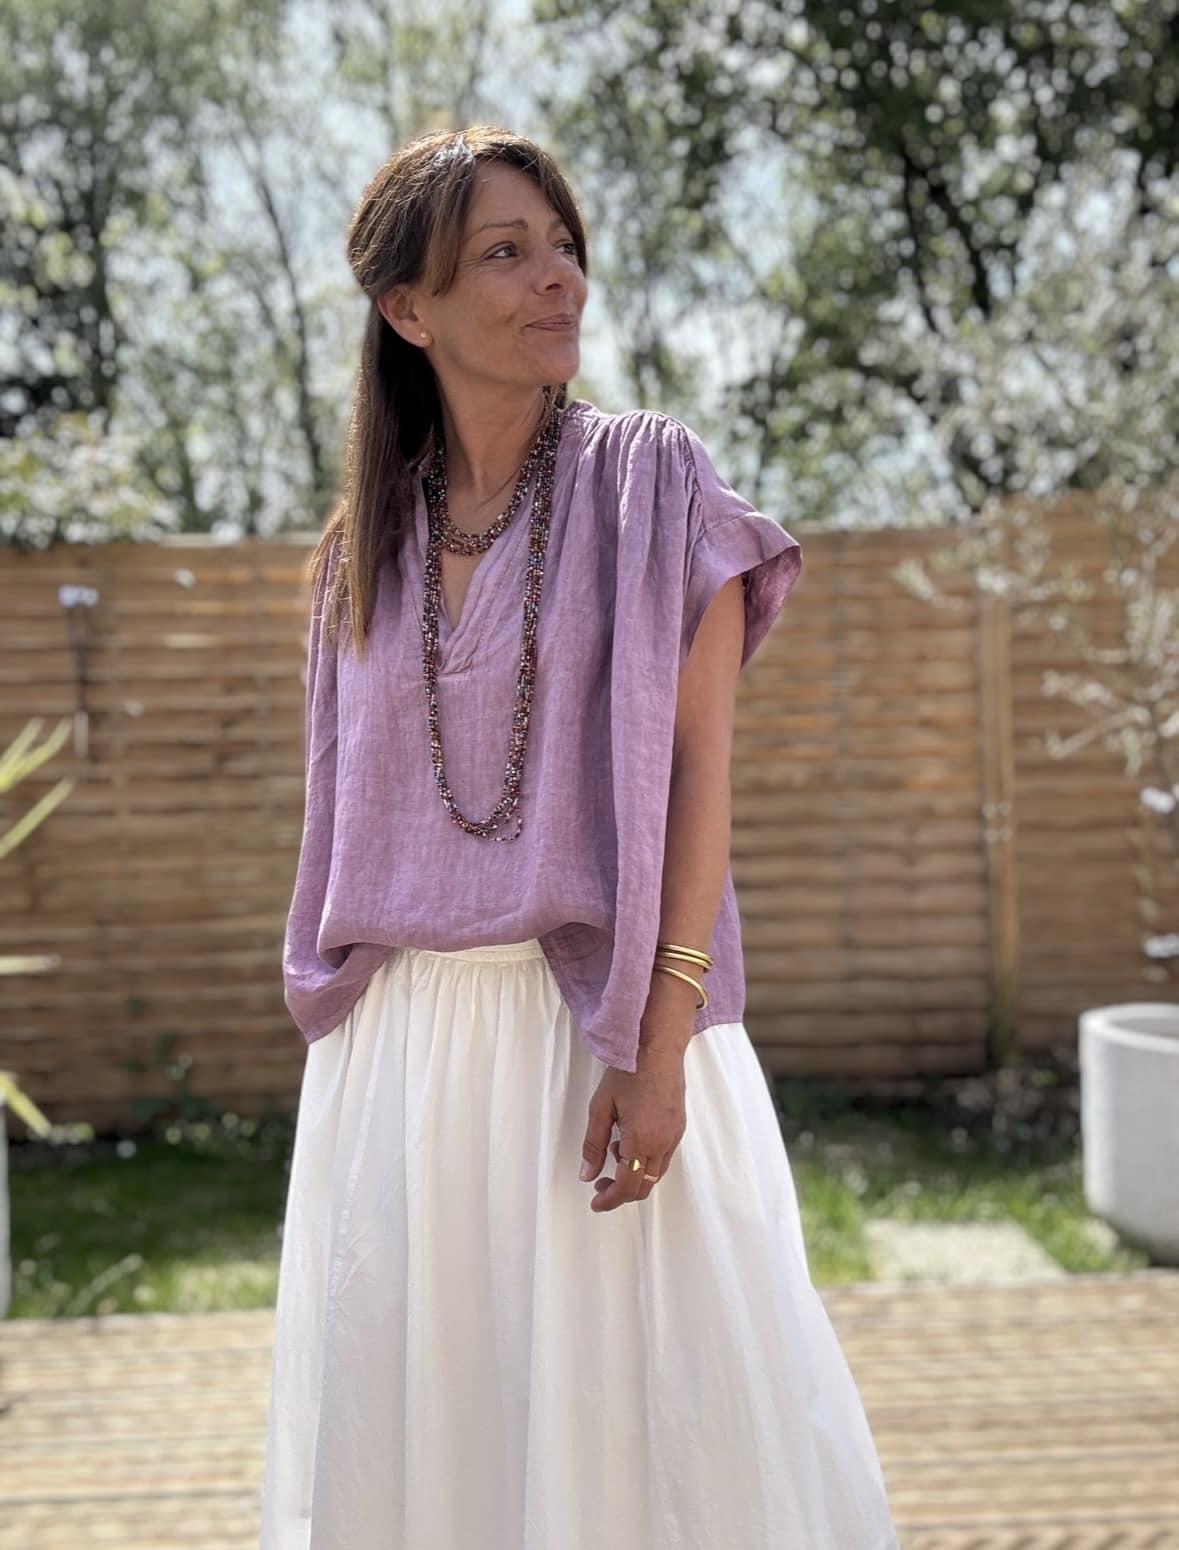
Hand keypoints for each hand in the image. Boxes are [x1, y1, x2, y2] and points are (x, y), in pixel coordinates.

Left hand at [578, 976, 692, 1212]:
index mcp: (641, 1141)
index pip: (626, 1186)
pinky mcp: (679, 1127)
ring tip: (612, 1152)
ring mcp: (674, 1136)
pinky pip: (663, 1158)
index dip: (610, 1200)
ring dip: (633, 1176)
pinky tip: (629, 1140)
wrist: (657, 1047)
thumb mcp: (600, 1107)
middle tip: (600, 1184)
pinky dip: (645, 1161)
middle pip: (644, 1186)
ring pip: (655, 1174)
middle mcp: (662, 1143)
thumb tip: (587, 1174)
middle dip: (621, 1192)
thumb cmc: (627, 1072)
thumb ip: (592, 1144)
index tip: (596, 1202)